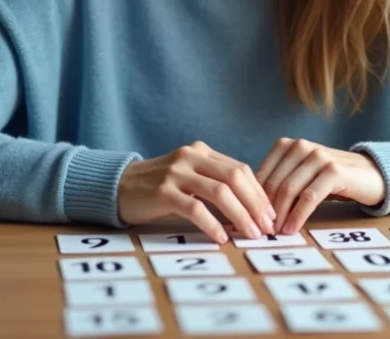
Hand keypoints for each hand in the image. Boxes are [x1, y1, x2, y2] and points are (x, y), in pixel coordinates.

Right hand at [117, 141, 275, 243]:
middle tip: (267, 226)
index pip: (240, 169)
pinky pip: (194, 208)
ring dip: (240, 215)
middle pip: (235, 177)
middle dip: (255, 203)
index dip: (259, 192)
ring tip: (251, 234)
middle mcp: (191, 156)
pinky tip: (221, 238)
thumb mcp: (189, 176)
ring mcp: (176, 173)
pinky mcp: (162, 192)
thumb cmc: (159, 187)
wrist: (118, 186)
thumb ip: (214, 183)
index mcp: (202, 151)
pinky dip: (211, 224)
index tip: (271, 214)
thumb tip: (251, 209)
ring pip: (219, 192)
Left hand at [256, 138, 386, 234]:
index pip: (261, 175)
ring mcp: (318, 156)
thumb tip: (251, 209)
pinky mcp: (334, 170)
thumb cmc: (333, 180)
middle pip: (273, 183)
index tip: (251, 222)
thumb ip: (281, 183)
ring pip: (288, 190)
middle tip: (261, 232)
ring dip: (280, 215)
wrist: (373, 174)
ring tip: (275, 233)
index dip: (253, 200)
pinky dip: (298, 215)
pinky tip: (292, 229)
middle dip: (264, 211)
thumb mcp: (303, 176)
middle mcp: (301, 146)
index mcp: (288, 145)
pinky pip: (309, 197)